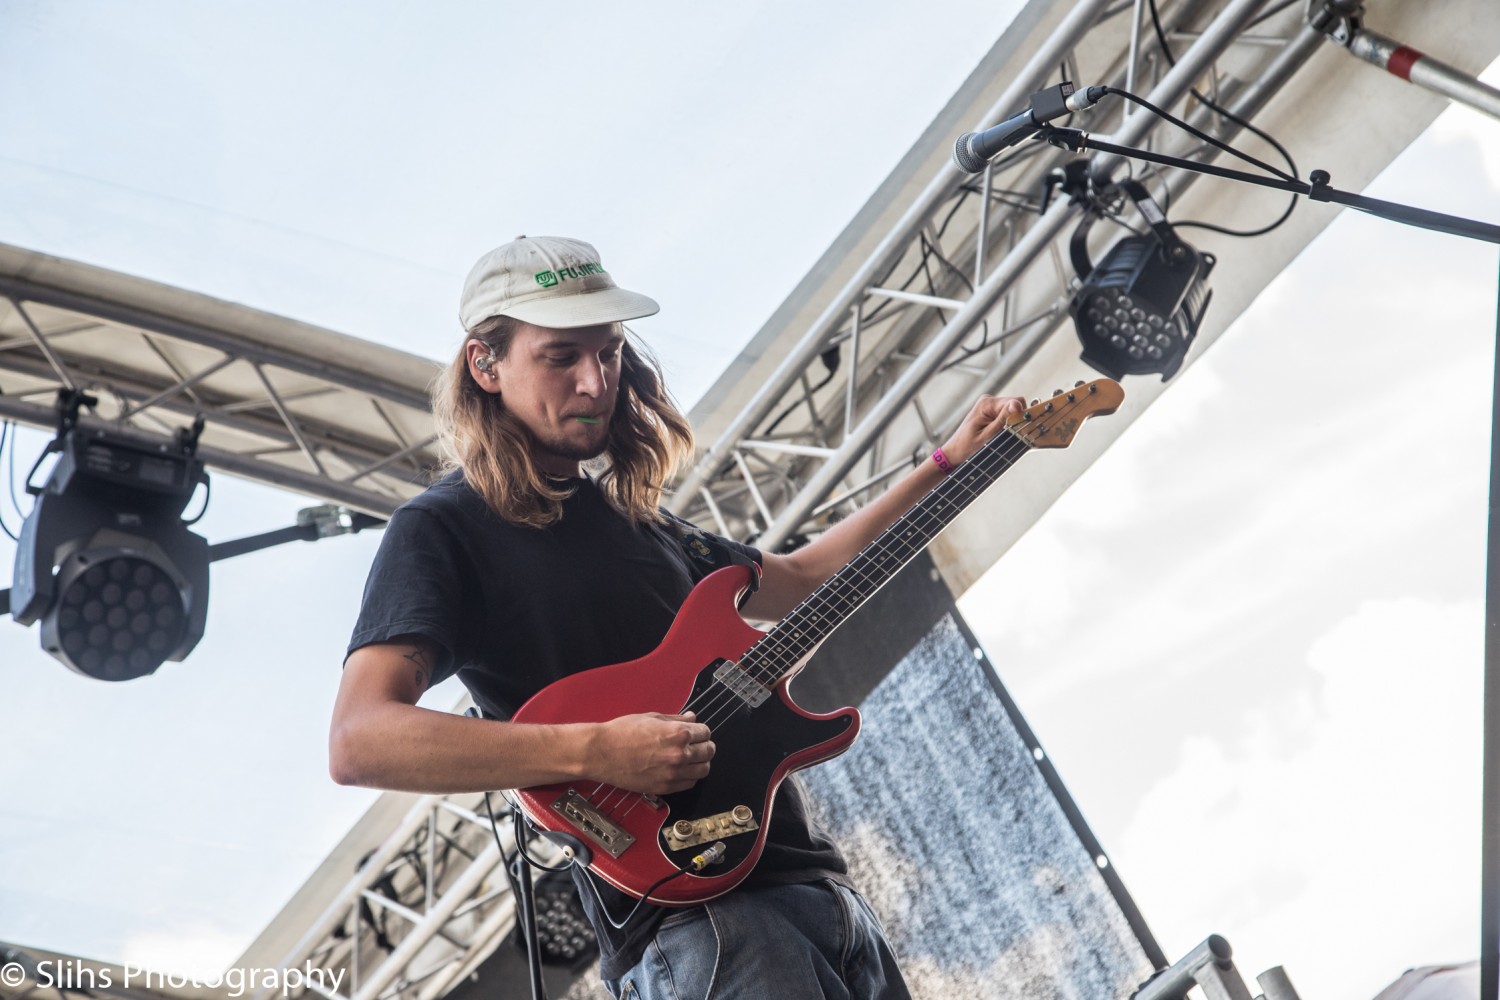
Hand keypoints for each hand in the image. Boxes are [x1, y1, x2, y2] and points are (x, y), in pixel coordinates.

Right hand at [587, 712, 714, 794]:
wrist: (602, 753)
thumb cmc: (621, 734)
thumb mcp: (651, 717)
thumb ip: (676, 719)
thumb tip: (691, 717)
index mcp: (678, 733)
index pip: (706, 732)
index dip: (701, 731)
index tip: (697, 732)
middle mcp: (679, 754)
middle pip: (709, 751)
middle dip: (704, 745)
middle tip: (698, 744)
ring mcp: (673, 773)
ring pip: (703, 770)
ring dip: (700, 762)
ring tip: (692, 758)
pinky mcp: (665, 787)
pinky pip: (690, 784)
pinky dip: (690, 777)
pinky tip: (682, 770)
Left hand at [939, 395, 1025, 465]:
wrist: (954, 453)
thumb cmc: (968, 447)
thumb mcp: (988, 436)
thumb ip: (1003, 420)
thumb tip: (1019, 406)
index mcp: (987, 403)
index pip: (1016, 402)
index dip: (1022, 414)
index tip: (1024, 427)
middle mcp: (989, 401)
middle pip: (1016, 405)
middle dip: (1017, 419)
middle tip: (1010, 435)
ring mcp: (990, 406)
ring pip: (1014, 411)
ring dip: (1013, 423)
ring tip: (1001, 436)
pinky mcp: (991, 413)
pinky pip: (1007, 415)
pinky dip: (1008, 424)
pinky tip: (1001, 434)